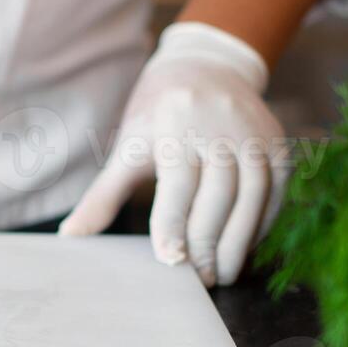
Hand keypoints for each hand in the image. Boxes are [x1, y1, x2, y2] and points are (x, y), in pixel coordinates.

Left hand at [59, 22, 288, 286]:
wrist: (205, 67)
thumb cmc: (156, 115)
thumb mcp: (127, 148)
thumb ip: (102, 196)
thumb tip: (70, 237)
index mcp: (174, 124)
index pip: (178, 183)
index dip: (173, 224)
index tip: (170, 261)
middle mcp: (219, 126)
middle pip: (219, 194)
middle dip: (207, 242)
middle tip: (197, 279)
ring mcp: (253, 133)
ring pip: (253, 196)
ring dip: (238, 241)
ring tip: (221, 273)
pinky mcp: (277, 143)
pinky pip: (274, 191)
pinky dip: (260, 224)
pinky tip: (241, 247)